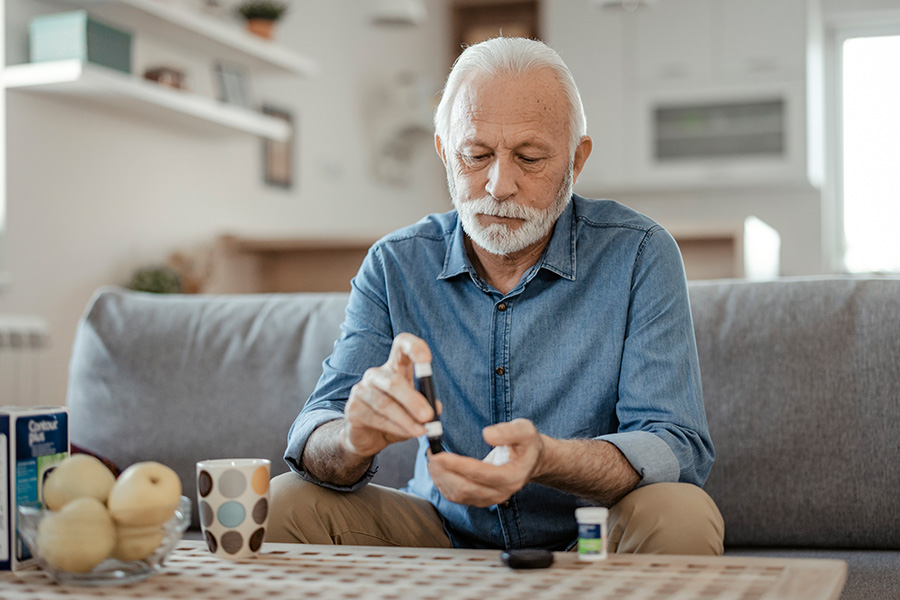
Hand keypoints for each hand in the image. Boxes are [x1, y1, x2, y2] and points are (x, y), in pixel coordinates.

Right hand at [342, 333, 436, 457]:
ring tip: (421, 431)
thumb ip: (426, 407)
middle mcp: (376, 374)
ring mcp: (361, 390)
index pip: (401, 345)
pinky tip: (406, 433)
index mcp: (394, 367)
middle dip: (412, 400)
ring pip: (385, 404)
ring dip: (406, 420)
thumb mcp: (415, 412)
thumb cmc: (396, 418)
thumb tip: (436, 408)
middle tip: (428, 415)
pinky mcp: (352, 409)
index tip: (426, 360)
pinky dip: (395, 428)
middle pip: (393, 381)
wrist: (369, 438)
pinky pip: (376, 418)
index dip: (413, 347)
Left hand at [427, 418, 544, 506]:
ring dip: (440, 478)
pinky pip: (457, 496)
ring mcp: (489, 499)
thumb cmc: (526, 444)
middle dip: (443, 472)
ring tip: (430, 459)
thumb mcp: (525, 430)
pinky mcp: (480, 499)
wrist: (531, 460)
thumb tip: (487, 434)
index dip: (457, 465)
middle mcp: (500, 493)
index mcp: (511, 477)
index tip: (440, 455)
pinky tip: (437, 469)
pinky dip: (443, 483)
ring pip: (458, 495)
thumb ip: (508, 432)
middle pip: (465, 488)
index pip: (480, 474)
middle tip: (430, 455)